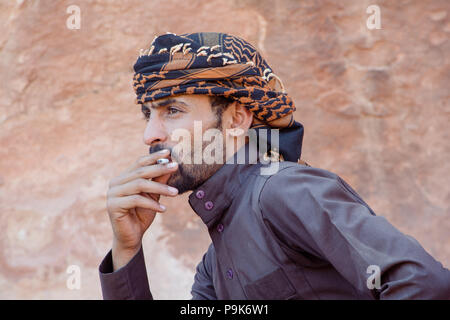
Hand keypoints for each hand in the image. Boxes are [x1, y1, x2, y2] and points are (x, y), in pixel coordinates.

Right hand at [106, 149, 177, 268]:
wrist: (132, 237)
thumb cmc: (142, 214)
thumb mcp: (154, 196)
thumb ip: (159, 180)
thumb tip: (171, 164)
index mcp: (123, 178)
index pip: (139, 163)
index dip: (154, 157)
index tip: (169, 152)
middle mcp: (115, 183)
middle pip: (140, 172)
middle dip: (160, 169)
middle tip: (175, 167)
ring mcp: (112, 194)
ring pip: (139, 185)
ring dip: (160, 188)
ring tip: (175, 193)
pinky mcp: (113, 206)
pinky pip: (136, 200)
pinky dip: (152, 204)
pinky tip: (164, 209)